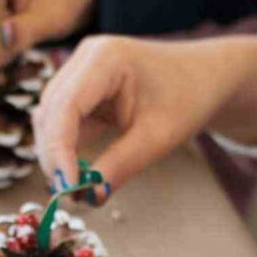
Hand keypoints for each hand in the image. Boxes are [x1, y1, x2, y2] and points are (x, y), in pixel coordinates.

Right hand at [34, 33, 256, 197]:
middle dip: (54, 157)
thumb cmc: (189, 98)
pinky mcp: (82, 90)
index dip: (59, 151)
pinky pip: (62, 123)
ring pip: (49, 120)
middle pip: (49, 114)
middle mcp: (84, 58)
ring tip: (76, 187)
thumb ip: (121, 166)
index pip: (65, 108)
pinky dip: (66, 151)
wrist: (207, 77)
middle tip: (70, 195)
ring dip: (56, 156)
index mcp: (105, 59)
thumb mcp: (158, 138)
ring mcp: (80, 72)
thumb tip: (89, 198)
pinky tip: (79, 173)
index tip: (66, 188)